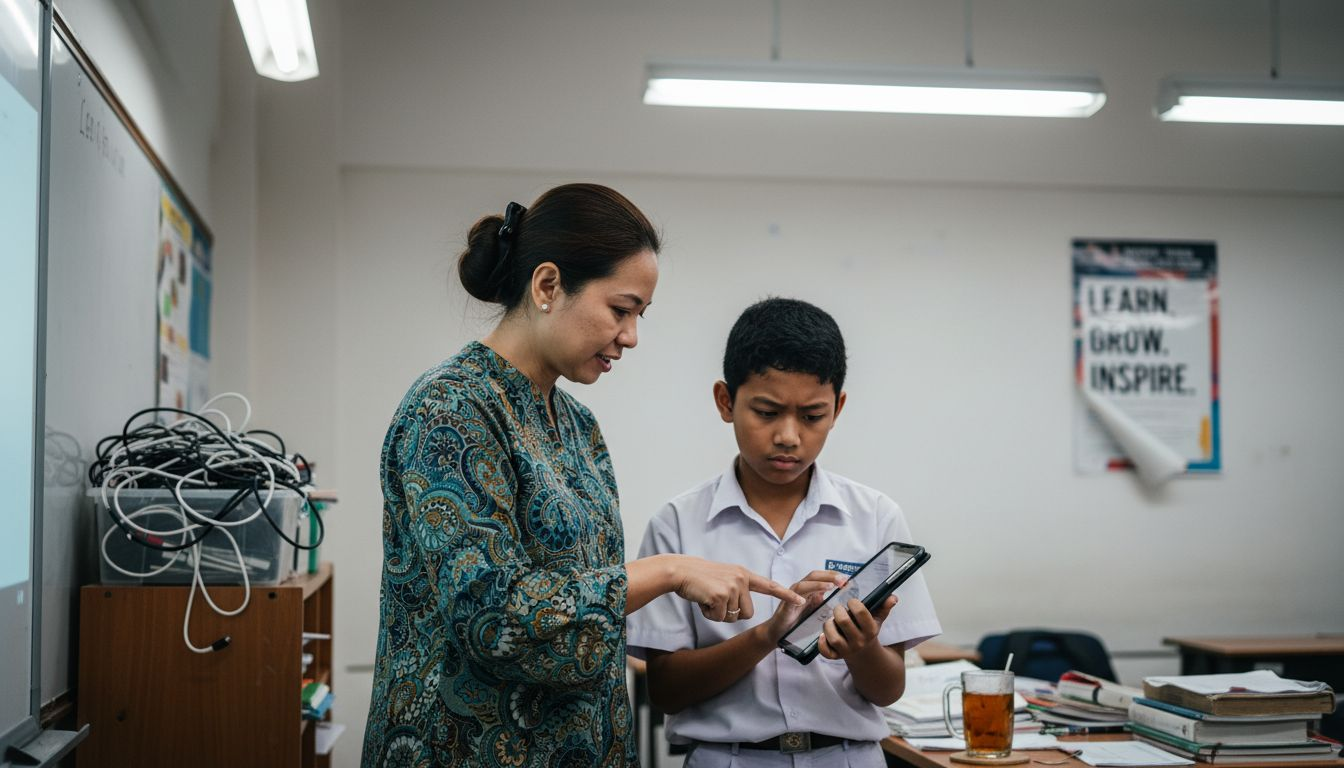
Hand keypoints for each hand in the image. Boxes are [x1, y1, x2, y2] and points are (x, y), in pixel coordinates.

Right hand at [671, 555, 803, 621]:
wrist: (681, 571)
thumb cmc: (700, 578)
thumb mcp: (724, 578)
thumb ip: (737, 589)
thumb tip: (742, 611)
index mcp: (744, 574)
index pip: (770, 586)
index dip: (787, 595)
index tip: (802, 600)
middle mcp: (741, 579)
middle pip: (747, 613)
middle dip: (731, 613)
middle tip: (715, 600)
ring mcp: (732, 587)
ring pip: (732, 617)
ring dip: (718, 613)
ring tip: (708, 597)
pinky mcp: (720, 596)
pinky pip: (719, 617)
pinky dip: (709, 614)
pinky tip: (702, 600)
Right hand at [763, 570, 846, 642]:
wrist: (780, 632)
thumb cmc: (797, 621)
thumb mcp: (815, 611)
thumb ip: (824, 603)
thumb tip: (839, 598)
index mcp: (809, 589)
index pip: (822, 576)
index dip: (834, 575)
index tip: (847, 578)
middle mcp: (800, 589)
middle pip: (814, 576)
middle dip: (829, 576)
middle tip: (842, 580)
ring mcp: (792, 596)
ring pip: (804, 584)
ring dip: (817, 584)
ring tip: (830, 586)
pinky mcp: (785, 606)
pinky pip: (790, 599)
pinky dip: (796, 598)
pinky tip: (804, 601)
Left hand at [817, 595, 897, 660]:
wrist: (865, 654)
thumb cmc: (868, 631)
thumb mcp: (878, 619)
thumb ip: (885, 606)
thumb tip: (893, 597)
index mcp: (870, 630)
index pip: (861, 612)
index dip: (853, 603)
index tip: (851, 602)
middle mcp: (859, 641)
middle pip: (844, 622)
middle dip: (838, 611)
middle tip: (839, 610)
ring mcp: (847, 650)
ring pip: (833, 637)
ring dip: (828, 625)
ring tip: (831, 621)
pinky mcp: (837, 656)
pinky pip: (826, 652)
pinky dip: (822, 643)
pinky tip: (823, 635)